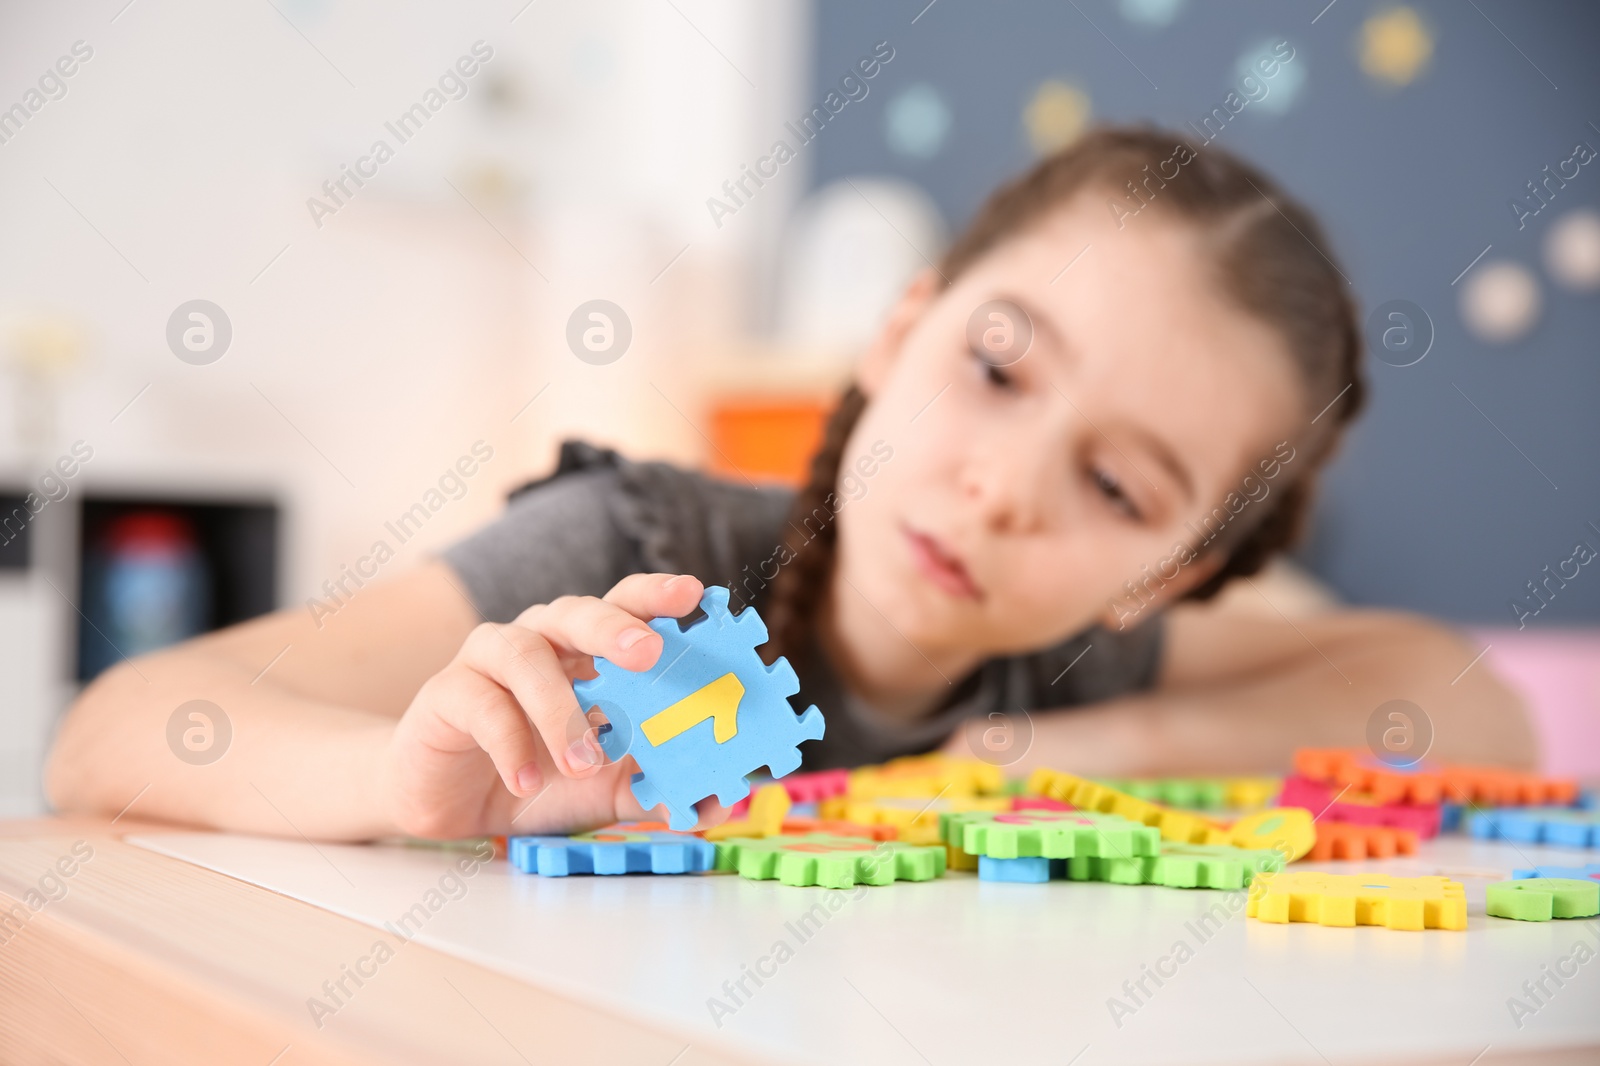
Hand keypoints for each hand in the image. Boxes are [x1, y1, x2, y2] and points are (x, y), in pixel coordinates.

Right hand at [379, 573, 729, 838]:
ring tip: (585, 760)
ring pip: (525, 656)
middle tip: (647, 653)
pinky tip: (526, 781)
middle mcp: (540, 640)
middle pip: (576, 611)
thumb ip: (659, 788)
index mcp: (585, 650)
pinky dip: (510, 743)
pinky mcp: (446, 693)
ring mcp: (489, 660)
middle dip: (614, 627)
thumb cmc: (537, 777)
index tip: (695, 593)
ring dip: (560, 708)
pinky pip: (482, 706)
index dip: (656, 595)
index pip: (625, 607)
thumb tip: (722, 803)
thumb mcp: (607, 787)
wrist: (452, 805)